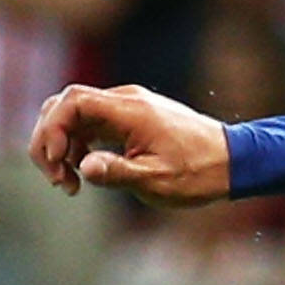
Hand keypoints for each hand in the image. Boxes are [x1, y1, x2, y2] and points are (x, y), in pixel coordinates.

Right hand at [28, 81, 232, 203]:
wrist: (235, 162)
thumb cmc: (200, 173)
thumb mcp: (158, 180)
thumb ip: (118, 172)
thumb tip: (84, 167)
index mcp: (131, 110)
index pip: (72, 101)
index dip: (54, 128)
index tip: (59, 161)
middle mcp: (125, 101)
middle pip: (64, 105)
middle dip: (49, 139)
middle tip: (56, 177)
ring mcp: (126, 108)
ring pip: (73, 115)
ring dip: (62, 145)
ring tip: (69, 183)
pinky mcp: (129, 120)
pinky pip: (90, 124)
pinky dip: (78, 145)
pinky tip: (84, 172)